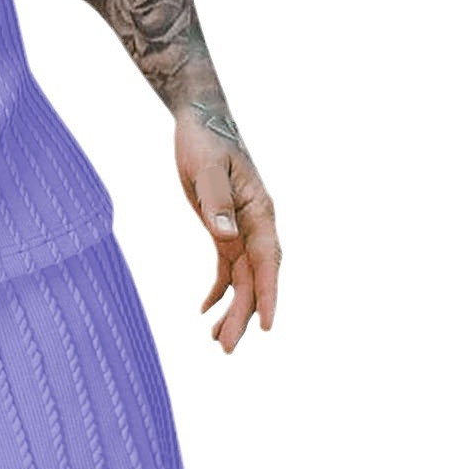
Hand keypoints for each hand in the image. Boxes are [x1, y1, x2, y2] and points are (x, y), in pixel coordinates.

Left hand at [174, 105, 279, 351]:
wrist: (199, 120)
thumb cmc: (204, 141)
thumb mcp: (205, 168)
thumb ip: (216, 201)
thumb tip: (224, 235)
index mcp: (259, 211)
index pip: (268, 260)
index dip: (268, 294)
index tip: (267, 326)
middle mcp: (257, 224)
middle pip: (256, 277)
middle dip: (245, 314)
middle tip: (226, 348)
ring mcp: (243, 226)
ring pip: (243, 277)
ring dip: (233, 308)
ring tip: (218, 342)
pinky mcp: (225, 226)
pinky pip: (228, 265)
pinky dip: (220, 288)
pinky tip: (206, 310)